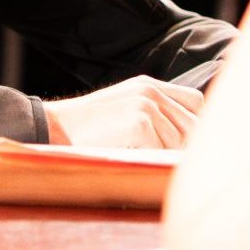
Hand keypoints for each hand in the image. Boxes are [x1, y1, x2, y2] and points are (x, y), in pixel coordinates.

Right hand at [43, 75, 207, 148]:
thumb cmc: (87, 128)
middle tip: (164, 162)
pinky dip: (148, 164)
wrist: (53, 127)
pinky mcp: (139, 125)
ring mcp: (145, 107)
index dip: (196, 125)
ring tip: (138, 159)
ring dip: (162, 158)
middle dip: (183, 148)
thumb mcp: (124, 108)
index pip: (195, 102)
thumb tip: (188, 140)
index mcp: (149, 86)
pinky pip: (160, 154)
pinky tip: (129, 160)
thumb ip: (154, 113)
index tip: (185, 145)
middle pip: (193, 126)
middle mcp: (151, 92)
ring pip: (178, 144)